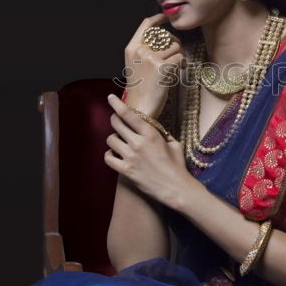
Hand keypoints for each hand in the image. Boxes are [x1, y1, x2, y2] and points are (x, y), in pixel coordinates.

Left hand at [104, 93, 193, 208]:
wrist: (176, 188)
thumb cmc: (177, 166)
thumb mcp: (174, 144)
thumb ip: (163, 135)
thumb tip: (156, 130)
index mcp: (151, 134)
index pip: (128, 115)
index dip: (117, 104)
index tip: (110, 97)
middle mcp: (138, 143)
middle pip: (116, 124)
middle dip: (115, 120)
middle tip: (117, 122)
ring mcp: (130, 157)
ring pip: (110, 140)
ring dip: (114, 139)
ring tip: (120, 142)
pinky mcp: (125, 170)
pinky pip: (108, 158)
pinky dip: (109, 154)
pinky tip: (115, 154)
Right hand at [122, 13, 184, 117]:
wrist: (140, 108)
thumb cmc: (141, 88)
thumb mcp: (136, 65)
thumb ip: (145, 50)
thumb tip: (166, 38)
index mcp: (131, 48)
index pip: (146, 25)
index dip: (159, 19)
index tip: (167, 17)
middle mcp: (140, 51)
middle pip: (164, 35)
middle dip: (174, 42)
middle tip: (176, 54)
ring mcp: (150, 58)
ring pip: (175, 47)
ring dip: (179, 56)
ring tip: (176, 67)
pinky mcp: (162, 67)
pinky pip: (180, 58)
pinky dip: (183, 64)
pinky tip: (178, 72)